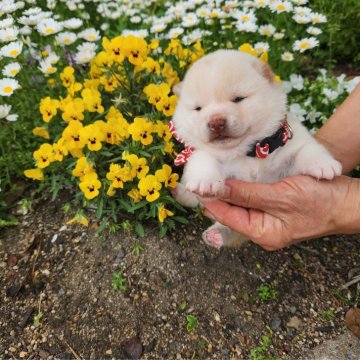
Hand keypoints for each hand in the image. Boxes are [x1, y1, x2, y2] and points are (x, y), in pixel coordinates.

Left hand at [200, 175, 359, 250]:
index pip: (227, 216)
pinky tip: (232, 180)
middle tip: (199, 180)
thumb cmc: (319, 201)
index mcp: (263, 233)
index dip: (210, 201)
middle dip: (216, 197)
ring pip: (239, 206)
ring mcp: (267, 220)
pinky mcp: (273, 209)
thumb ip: (248, 194)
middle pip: (231, 213)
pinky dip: (240, 190)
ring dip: (227, 193)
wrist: (346, 201)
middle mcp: (262, 230)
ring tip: (210, 178)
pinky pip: (251, 201)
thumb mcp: (280, 197)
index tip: (194, 187)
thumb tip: (220, 189)